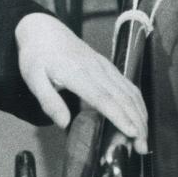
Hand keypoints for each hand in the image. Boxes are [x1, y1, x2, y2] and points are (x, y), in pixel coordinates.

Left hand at [15, 13, 148, 152]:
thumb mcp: (33, 79)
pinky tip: (141, 118)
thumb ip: (49, 101)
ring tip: (144, 139)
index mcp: (77, 74)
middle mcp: (97, 70)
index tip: (132, 132)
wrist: (45, 30)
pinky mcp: (109, 67)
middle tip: (142, 146)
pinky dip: (138, 104)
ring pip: (130, 92)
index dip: (119, 116)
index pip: (103, 98)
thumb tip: (64, 124)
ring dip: (141, 115)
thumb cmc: (37, 57)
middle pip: (123, 98)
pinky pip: (129, 86)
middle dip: (136, 122)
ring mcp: (105, 67)